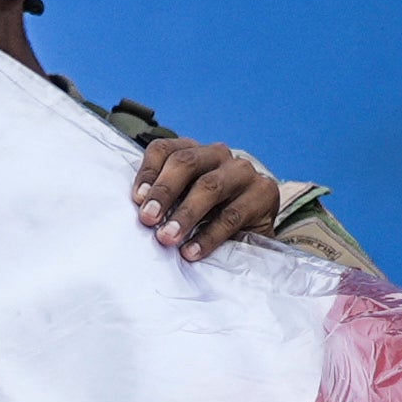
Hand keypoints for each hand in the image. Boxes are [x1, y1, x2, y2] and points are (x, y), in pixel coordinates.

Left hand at [132, 134, 289, 260]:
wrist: (252, 243)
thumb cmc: (207, 222)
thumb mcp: (182, 207)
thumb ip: (163, 204)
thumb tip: (139, 216)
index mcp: (193, 152)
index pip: (164, 150)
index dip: (148, 172)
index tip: (137, 200)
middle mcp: (218, 155)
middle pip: (185, 163)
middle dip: (164, 192)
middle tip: (148, 219)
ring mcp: (243, 172)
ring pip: (209, 186)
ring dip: (185, 214)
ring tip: (167, 238)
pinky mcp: (264, 192)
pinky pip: (232, 214)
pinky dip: (209, 235)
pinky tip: (192, 251)